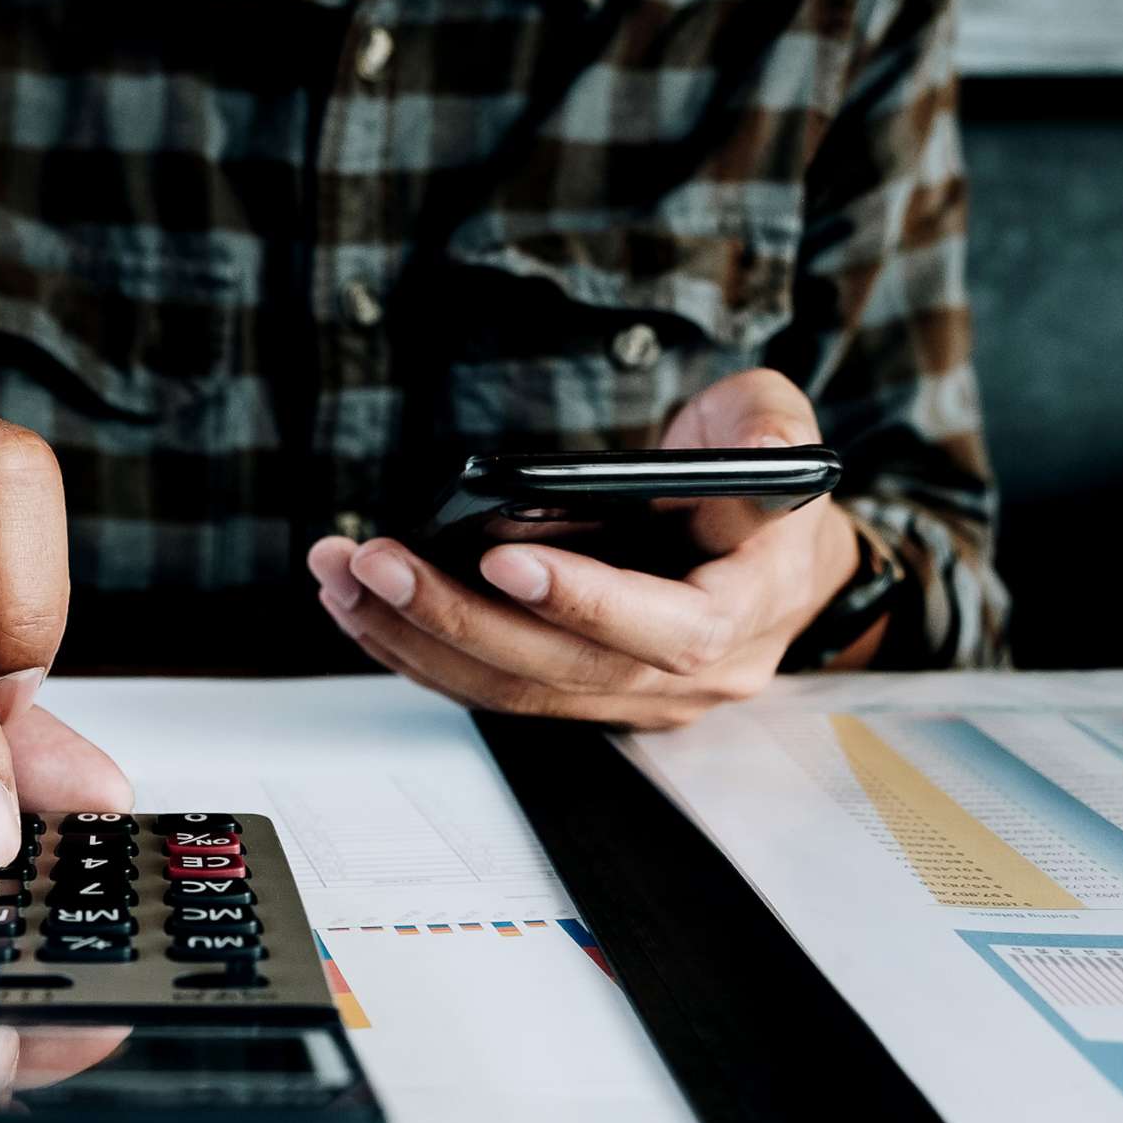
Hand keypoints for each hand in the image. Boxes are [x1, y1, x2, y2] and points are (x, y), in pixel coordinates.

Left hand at [306, 370, 866, 728]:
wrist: (769, 549)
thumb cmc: (760, 478)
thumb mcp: (779, 427)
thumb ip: (772, 430)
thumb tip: (760, 446)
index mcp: (749, 609)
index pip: (667, 628)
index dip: (584, 601)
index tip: (499, 558)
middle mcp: (691, 675)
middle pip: (562, 667)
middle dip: (456, 616)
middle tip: (375, 561)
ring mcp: (633, 695)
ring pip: (513, 686)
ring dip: (415, 637)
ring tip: (343, 577)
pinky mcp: (581, 693)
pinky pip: (492, 686)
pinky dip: (419, 651)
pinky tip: (359, 606)